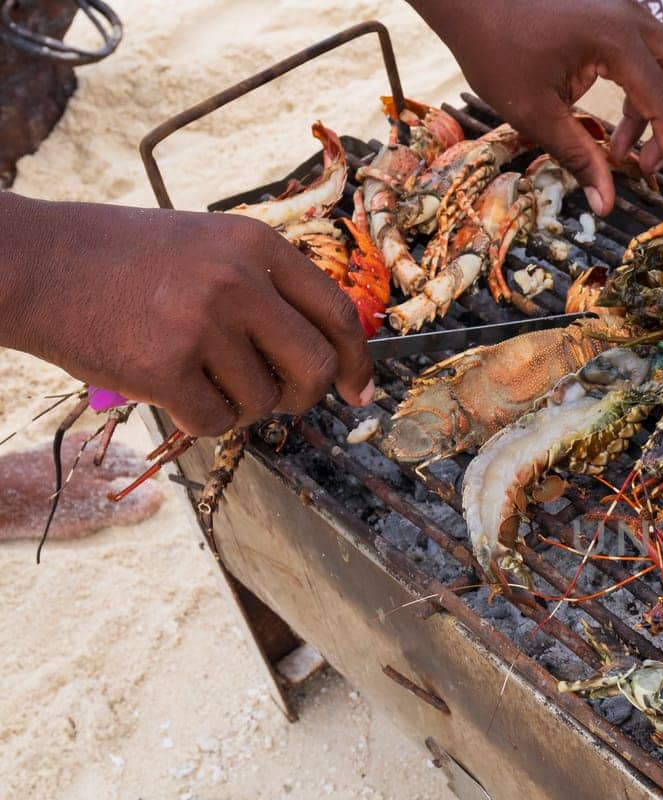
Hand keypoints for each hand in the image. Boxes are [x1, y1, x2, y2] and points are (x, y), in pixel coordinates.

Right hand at [0, 194, 370, 438]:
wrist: (33, 263)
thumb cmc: (122, 260)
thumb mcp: (208, 246)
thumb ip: (266, 289)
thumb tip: (330, 355)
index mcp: (257, 245)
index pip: (337, 314)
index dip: (356, 361)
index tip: (360, 389)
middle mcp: (238, 281)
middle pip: (314, 366)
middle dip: (305, 396)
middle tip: (280, 400)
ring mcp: (203, 324)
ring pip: (263, 400)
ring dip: (241, 405)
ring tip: (201, 377)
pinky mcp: (166, 367)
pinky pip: (218, 421)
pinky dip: (203, 420)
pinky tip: (173, 391)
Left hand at [409, 0, 662, 213]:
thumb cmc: (493, 46)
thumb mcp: (533, 110)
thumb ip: (577, 156)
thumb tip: (606, 205)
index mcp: (618, 41)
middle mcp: (637, 22)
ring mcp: (632, 18)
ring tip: (653, 171)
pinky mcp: (620, 25)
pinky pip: (654, 68)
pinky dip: (649, 107)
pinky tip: (622, 145)